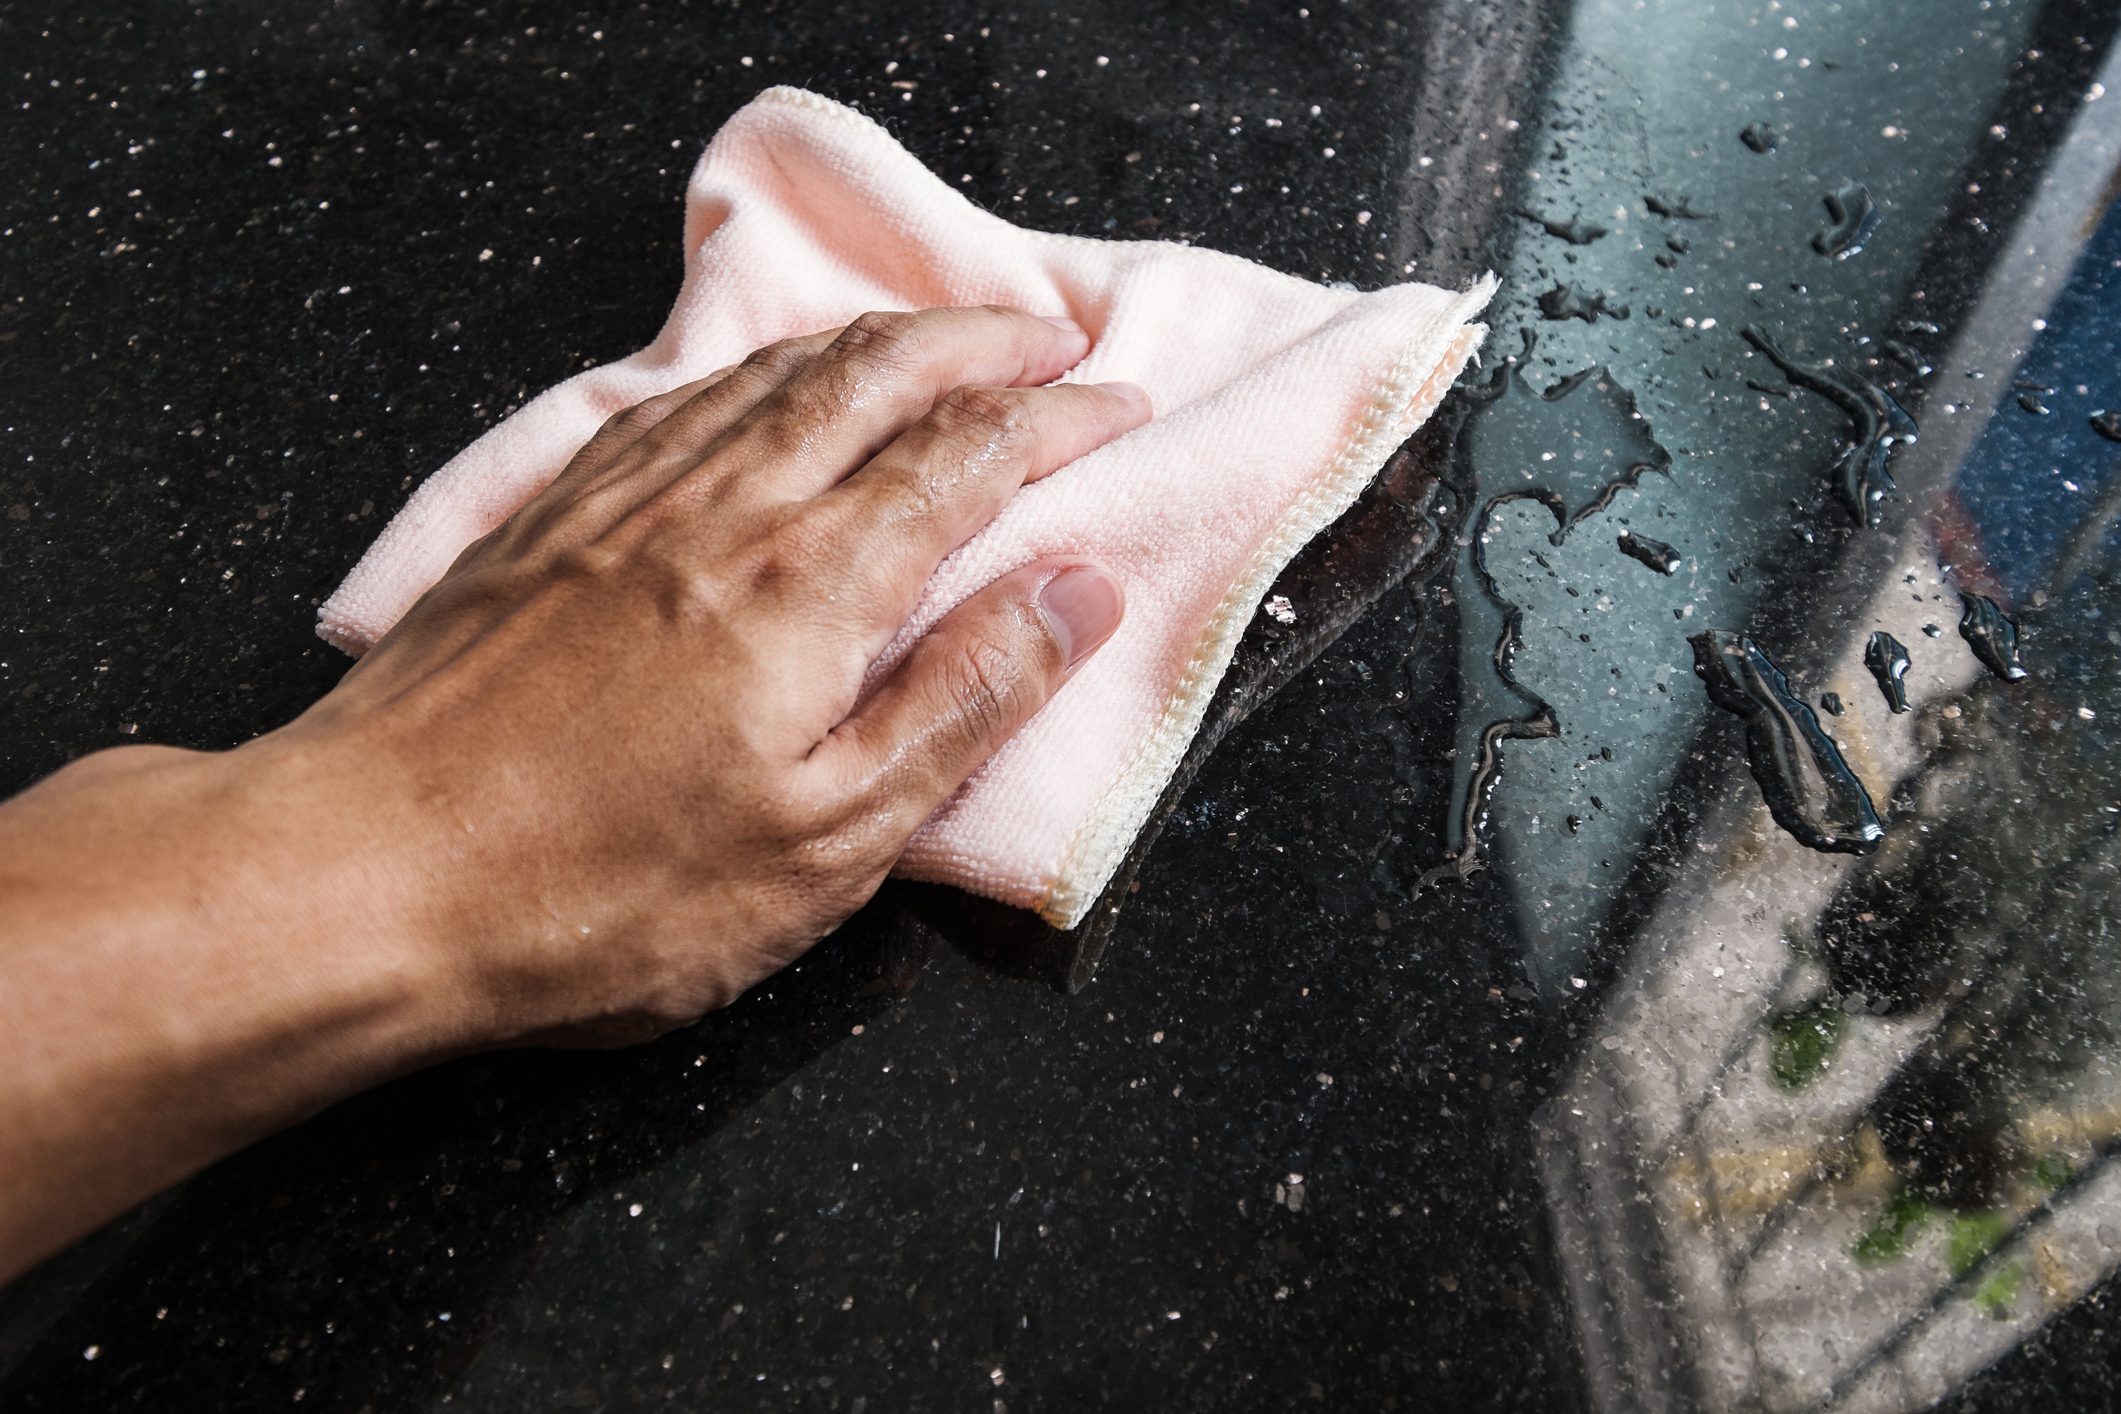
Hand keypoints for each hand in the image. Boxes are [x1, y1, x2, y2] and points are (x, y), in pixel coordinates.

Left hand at [281, 304, 1143, 1044]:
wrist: (363, 873)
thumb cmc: (602, 891)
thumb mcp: (828, 840)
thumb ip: (963, 700)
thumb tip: (1078, 591)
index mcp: (809, 585)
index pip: (967, 455)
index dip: (1057, 420)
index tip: (1116, 408)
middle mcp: (722, 507)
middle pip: (876, 374)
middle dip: (979, 342)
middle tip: (1047, 342)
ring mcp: (624, 500)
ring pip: (778, 371)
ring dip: (878, 341)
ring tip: (936, 342)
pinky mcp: (550, 518)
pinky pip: (684, 398)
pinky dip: (764, 370)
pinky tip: (768, 390)